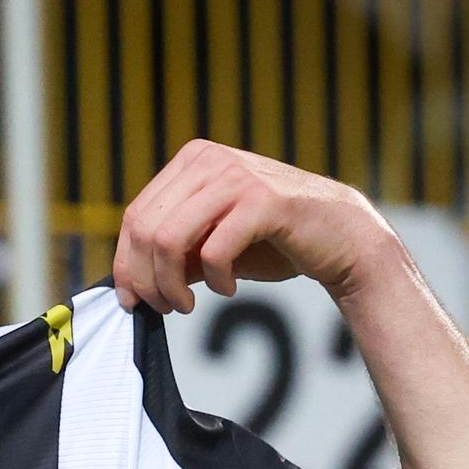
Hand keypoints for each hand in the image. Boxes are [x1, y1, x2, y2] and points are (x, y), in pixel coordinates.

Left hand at [112, 139, 402, 313]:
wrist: (342, 239)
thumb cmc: (273, 242)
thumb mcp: (210, 244)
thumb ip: (173, 253)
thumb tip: (128, 282)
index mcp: (192, 161)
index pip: (136, 214)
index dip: (126, 262)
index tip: (132, 300)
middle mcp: (210, 160)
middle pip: (145, 228)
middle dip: (145, 278)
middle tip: (162, 308)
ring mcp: (236, 176)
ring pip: (169, 239)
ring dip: (171, 284)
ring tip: (186, 306)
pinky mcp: (264, 201)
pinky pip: (213, 250)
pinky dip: (215, 280)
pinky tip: (227, 290)